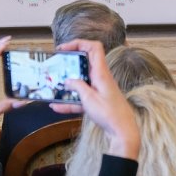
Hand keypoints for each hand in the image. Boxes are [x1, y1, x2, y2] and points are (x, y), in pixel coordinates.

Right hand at [48, 40, 140, 159]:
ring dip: (68, 83)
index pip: (94, 47)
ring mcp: (99, 89)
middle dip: (70, 63)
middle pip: (85, 63)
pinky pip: (81, 98)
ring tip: (53, 87)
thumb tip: (68, 80)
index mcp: (101, 73)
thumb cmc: (110, 114)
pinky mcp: (98, 101)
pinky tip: (56, 107)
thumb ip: (77, 87)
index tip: (64, 49)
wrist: (122, 132)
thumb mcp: (89, 99)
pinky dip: (70, 101)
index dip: (79, 43)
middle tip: (56, 66)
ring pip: (81, 81)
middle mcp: (101, 78)